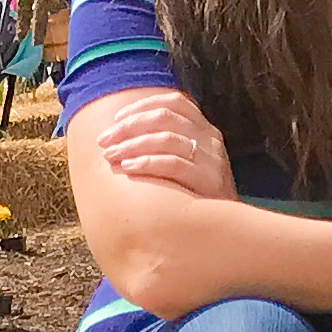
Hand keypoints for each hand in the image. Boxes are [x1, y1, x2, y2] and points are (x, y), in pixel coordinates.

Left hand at [92, 88, 231, 199]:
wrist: (227, 230)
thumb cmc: (196, 196)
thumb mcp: (187, 164)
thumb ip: (165, 147)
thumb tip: (122, 138)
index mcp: (204, 129)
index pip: (174, 102)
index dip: (143, 106)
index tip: (116, 119)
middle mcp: (210, 138)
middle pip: (165, 118)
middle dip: (129, 126)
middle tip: (104, 141)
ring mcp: (212, 158)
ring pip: (167, 139)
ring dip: (132, 145)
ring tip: (110, 155)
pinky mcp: (209, 180)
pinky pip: (174, 165)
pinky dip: (147, 163)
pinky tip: (127, 168)